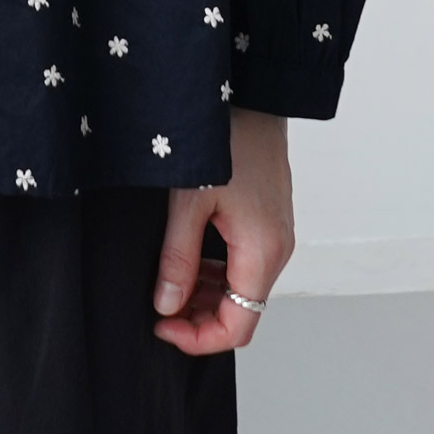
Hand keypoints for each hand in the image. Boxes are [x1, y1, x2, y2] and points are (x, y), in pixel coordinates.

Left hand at [151, 107, 294, 355]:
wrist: (253, 94)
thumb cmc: (225, 138)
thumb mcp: (189, 200)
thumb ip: (177, 258)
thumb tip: (167, 306)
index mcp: (262, 252)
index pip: (238, 325)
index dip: (198, 339)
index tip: (160, 328)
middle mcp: (277, 250)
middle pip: (241, 310)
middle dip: (199, 319)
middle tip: (157, 309)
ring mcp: (275, 235)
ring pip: (241, 288)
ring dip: (205, 295)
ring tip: (165, 285)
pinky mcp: (268, 221)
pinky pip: (243, 263)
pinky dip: (215, 272)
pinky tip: (185, 260)